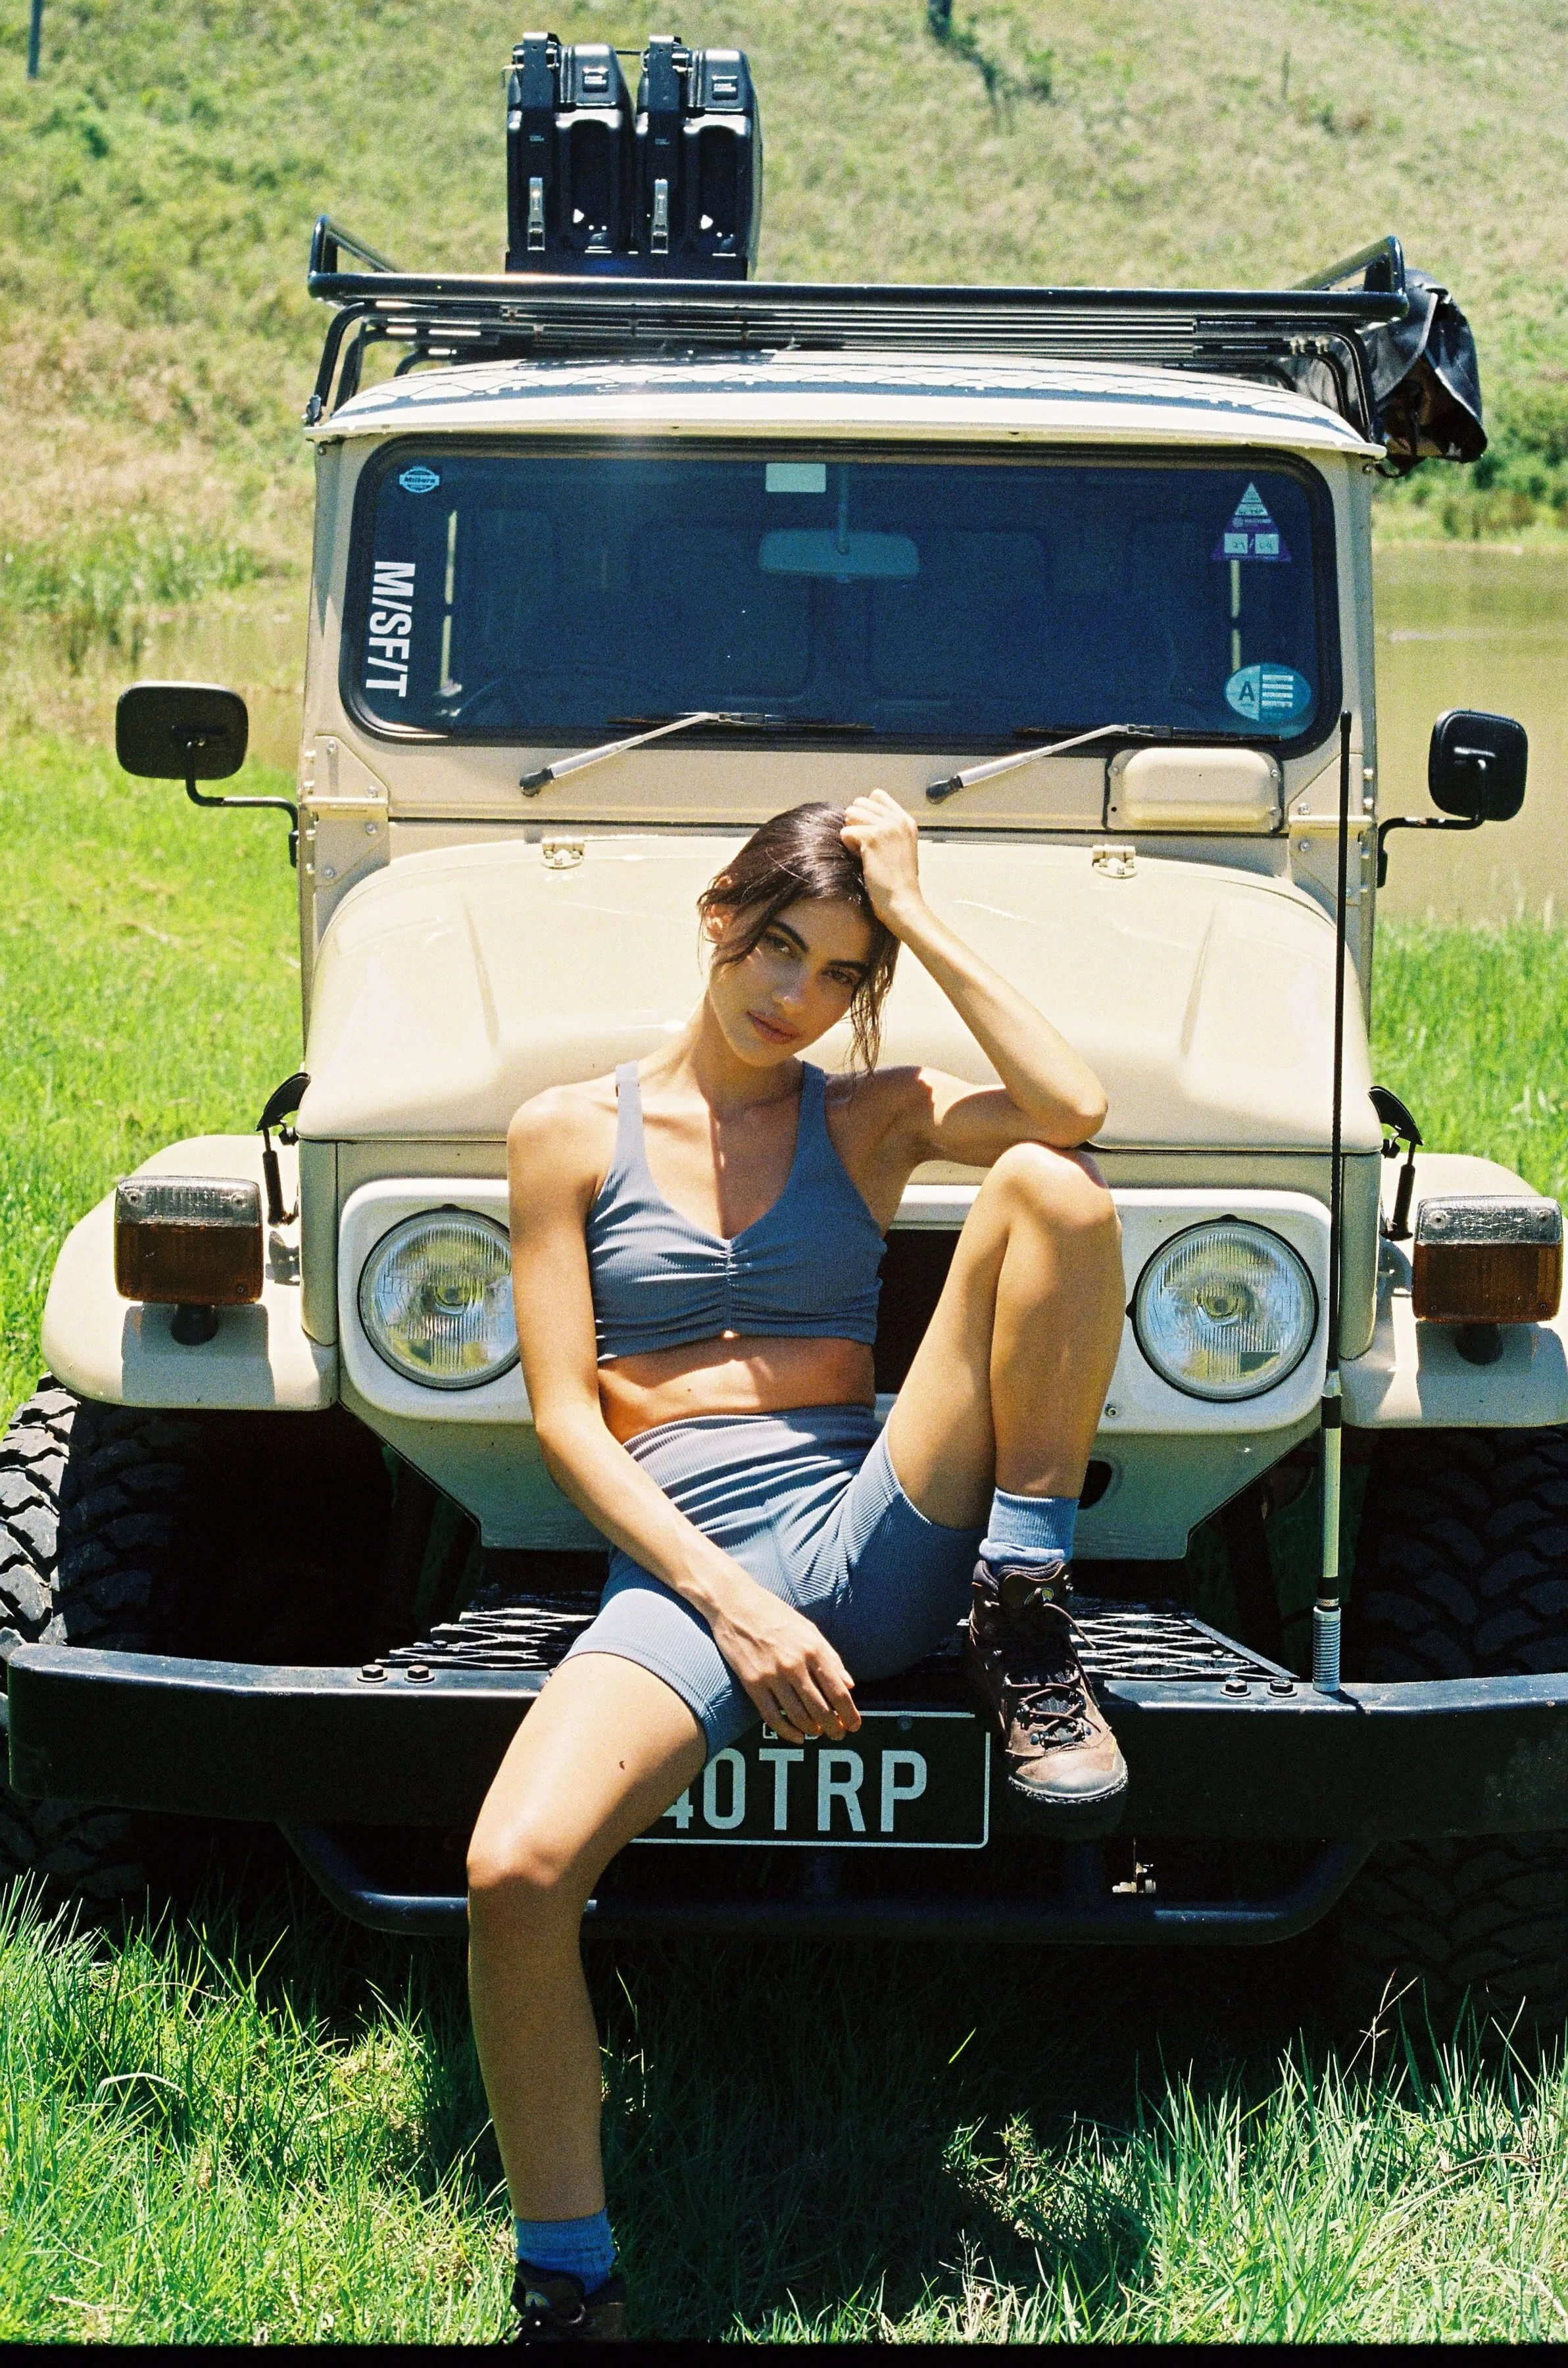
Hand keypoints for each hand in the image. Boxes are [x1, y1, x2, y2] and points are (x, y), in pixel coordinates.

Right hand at [707, 1578, 859, 1744]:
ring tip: (818, 1733)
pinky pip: (772, 1717)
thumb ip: (831, 1658)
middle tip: (838, 1734)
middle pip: (821, 1708)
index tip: (854, 1726)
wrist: (735, 1603)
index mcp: (813, 1649)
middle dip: (833, 1727)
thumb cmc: (775, 1614)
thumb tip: (849, 1685)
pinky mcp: (752, 1683)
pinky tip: (797, 1736)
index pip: (838, 1691)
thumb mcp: (809, 1629)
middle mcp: (794, 1664)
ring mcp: (772, 1675)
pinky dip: (787, 1732)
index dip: (849, 1714)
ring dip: (812, 1730)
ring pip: (799, 1716)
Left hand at [840, 790, 924, 935]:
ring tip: (861, 852)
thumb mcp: (900, 847)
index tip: (872, 835)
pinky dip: (848, 846)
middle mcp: (897, 819)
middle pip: (860, 802)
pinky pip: (845, 831)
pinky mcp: (872, 838)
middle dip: (856, 822)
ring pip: (851, 813)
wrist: (902, 901)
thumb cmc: (897, 881)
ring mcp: (886, 827)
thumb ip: (887, 830)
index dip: (867, 813)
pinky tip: (860, 859)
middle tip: (864, 845)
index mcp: (906, 820)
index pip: (877, 795)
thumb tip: (860, 817)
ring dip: (851, 833)